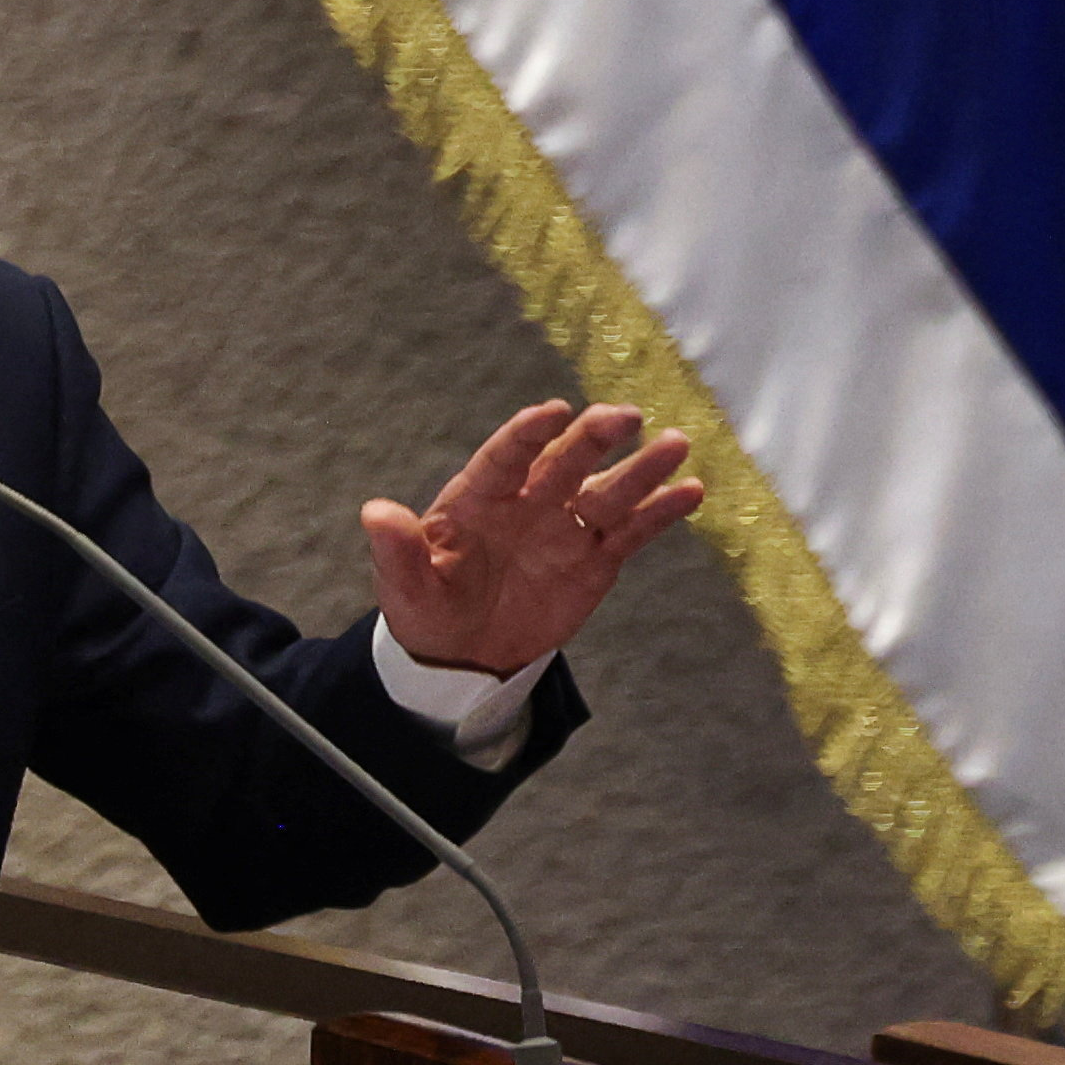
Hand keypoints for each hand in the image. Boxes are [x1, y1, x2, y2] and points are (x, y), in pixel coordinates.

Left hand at [360, 400, 699, 677]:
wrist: (462, 653)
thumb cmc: (427, 608)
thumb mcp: (405, 586)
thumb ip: (396, 550)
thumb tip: (374, 512)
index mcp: (478, 498)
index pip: (505, 457)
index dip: (527, 435)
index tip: (553, 412)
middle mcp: (528, 502)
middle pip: (564, 463)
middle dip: (592, 439)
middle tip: (624, 416)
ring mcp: (564, 527)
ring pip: (607, 491)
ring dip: (641, 469)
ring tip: (675, 444)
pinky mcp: (594, 559)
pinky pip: (630, 530)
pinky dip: (659, 512)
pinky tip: (690, 492)